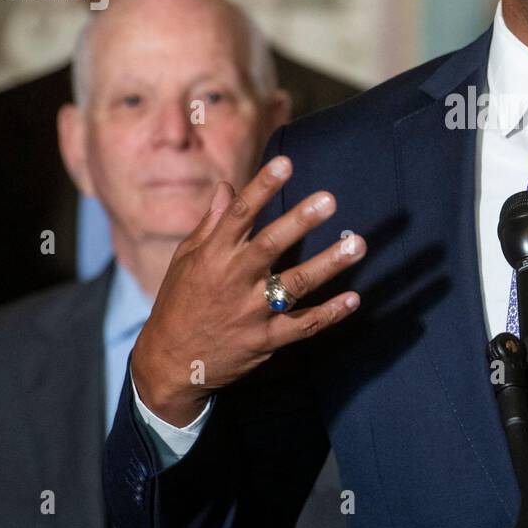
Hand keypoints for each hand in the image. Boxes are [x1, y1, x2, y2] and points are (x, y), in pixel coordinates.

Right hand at [130, 155, 364, 425]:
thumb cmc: (179, 302)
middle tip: (329, 200)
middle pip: (270, 246)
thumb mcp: (186, 260)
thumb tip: (226, 186)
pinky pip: (302, 326)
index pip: (239, 215)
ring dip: (328, 264)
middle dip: (300, 221)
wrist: (169, 364)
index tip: (286, 163)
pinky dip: (329, 313)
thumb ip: (211, 223)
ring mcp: (250, 312)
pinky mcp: (264, 341)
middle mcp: (232, 280)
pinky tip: (353, 299)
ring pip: (294, 285)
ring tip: (358, 244)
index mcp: (212, 255)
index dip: (261, 187)